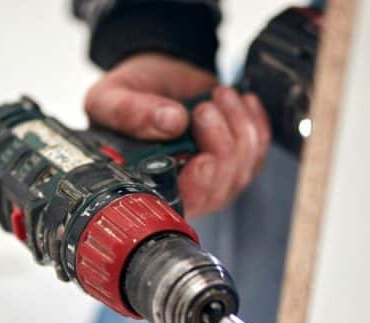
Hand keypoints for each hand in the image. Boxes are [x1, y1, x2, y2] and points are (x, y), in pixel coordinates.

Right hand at [84, 53, 271, 218]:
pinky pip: (259, 150)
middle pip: (218, 189)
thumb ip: (129, 112)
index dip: (198, 187)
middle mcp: (183, 187)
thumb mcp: (110, 97)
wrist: (156, 71)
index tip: (204, 160)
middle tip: (204, 110)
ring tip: (218, 96)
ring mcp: (214, 176)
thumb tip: (171, 121)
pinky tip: (242, 102)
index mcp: (147, 183)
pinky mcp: (237, 158)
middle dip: (220, 146)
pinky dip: (255, 122)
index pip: (180, 204)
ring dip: (237, 127)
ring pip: (242, 169)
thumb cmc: (129, 94)